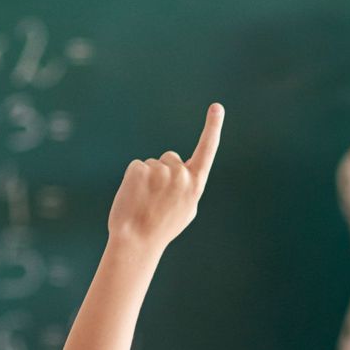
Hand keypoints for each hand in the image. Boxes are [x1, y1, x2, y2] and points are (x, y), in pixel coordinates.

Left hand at [106, 103, 220, 251]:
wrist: (137, 241)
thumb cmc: (162, 228)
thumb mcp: (186, 210)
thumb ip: (188, 186)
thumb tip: (184, 170)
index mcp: (195, 184)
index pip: (207, 150)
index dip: (212, 128)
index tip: (217, 107)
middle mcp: (181, 174)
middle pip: (171, 158)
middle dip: (163, 172)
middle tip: (156, 199)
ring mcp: (160, 171)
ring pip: (153, 164)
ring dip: (147, 178)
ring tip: (145, 202)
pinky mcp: (139, 169)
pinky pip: (137, 167)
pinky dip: (133, 180)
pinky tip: (134, 197)